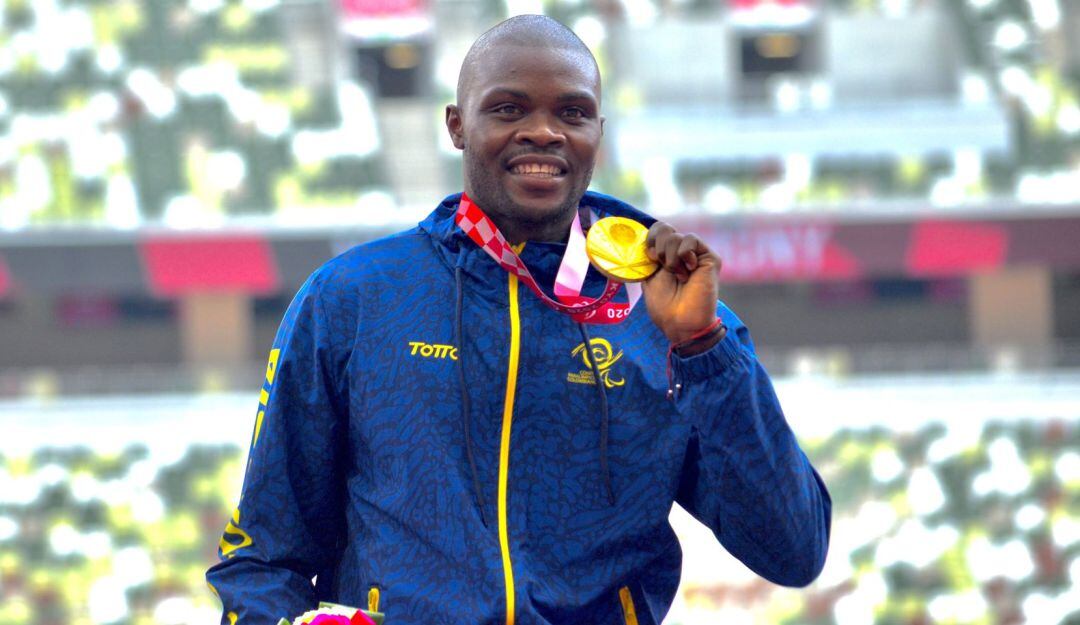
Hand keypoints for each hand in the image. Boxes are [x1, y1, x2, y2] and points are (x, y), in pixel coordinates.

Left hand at [641, 222, 721, 344]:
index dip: (650, 238)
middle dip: (658, 247)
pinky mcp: (710, 257)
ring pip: (676, 236)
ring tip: (678, 276)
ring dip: (670, 258)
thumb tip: (643, 236)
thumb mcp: (649, 277)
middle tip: (662, 267)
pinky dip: (684, 254)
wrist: (680, 321)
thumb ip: (648, 256)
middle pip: (664, 228)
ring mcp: (695, 254)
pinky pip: (691, 239)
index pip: (657, 230)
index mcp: (666, 256)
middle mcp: (681, 252)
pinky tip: (688, 271)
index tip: (649, 257)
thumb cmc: (664, 305)